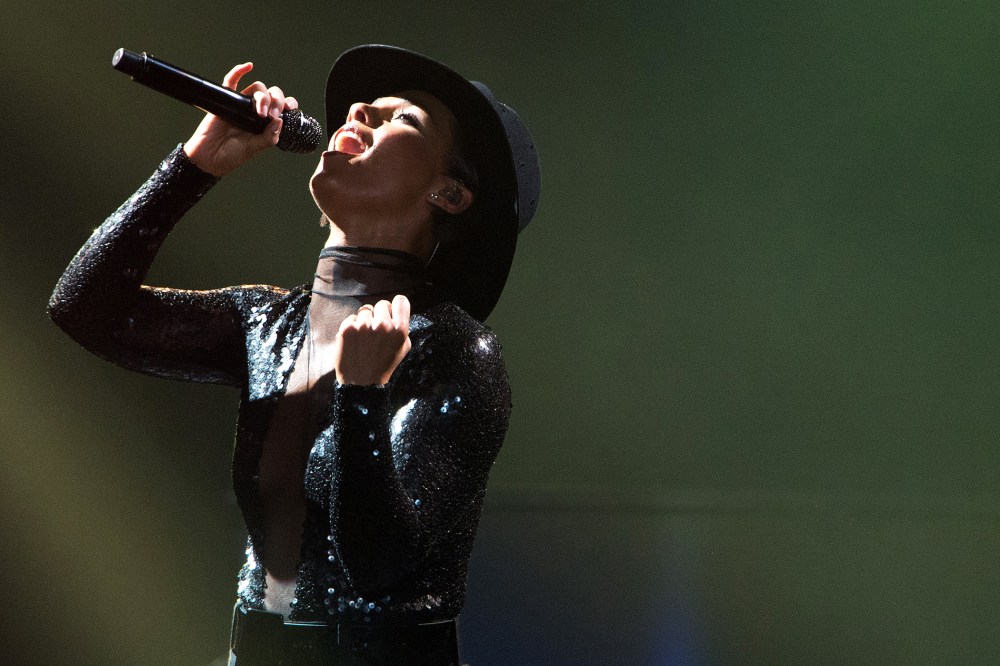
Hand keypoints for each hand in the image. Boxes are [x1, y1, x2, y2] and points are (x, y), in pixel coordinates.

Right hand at [182, 62, 298, 176]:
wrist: (209, 157)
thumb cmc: (231, 154)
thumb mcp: (254, 149)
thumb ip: (268, 137)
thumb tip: (280, 121)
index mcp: (266, 122)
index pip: (282, 107)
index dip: (288, 104)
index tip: (289, 110)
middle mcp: (256, 111)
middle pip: (271, 94)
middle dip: (276, 101)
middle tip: (271, 114)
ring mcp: (242, 104)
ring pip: (257, 88)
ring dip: (263, 96)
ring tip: (261, 112)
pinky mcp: (227, 99)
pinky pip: (232, 81)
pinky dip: (239, 71)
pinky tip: (248, 66)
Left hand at [334, 295, 411, 385]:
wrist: (361, 383)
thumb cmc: (384, 365)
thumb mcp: (403, 348)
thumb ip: (402, 328)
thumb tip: (397, 312)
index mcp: (400, 330)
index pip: (401, 300)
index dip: (396, 306)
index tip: (392, 312)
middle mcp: (383, 325)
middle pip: (382, 304)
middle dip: (380, 315)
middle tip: (377, 331)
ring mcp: (364, 326)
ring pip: (366, 310)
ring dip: (365, 321)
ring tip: (365, 338)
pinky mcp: (347, 329)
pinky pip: (352, 317)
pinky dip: (353, 327)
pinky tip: (355, 340)